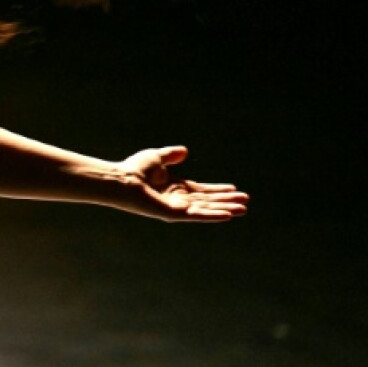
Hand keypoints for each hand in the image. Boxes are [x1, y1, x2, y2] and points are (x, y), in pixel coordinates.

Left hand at [116, 146, 248, 221]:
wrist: (122, 179)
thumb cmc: (134, 169)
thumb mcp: (156, 157)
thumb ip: (170, 155)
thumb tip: (185, 151)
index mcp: (174, 187)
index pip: (201, 190)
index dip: (218, 190)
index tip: (235, 189)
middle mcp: (178, 199)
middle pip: (207, 201)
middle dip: (226, 201)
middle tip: (245, 201)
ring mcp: (176, 208)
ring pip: (206, 209)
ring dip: (225, 209)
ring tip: (243, 209)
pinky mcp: (174, 214)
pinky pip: (197, 215)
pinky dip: (213, 215)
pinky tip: (228, 215)